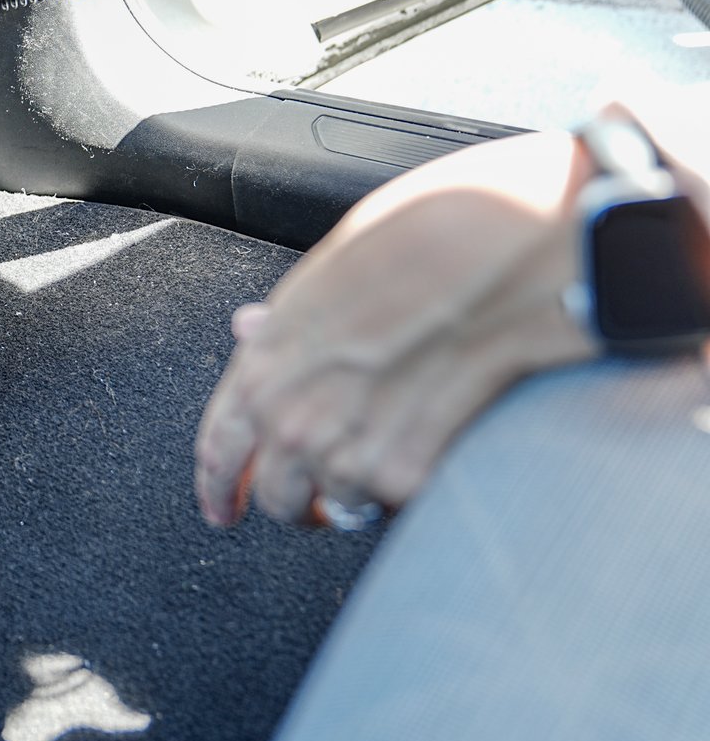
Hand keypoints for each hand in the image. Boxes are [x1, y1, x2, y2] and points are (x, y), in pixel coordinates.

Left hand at [194, 129, 601, 527]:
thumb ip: (291, 316)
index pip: (220, 443)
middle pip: (275, 492)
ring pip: (334, 509)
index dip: (218, 482)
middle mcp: (292, 413)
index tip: (222, 507)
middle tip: (318, 497)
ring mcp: (346, 449)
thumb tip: (249, 329)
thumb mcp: (337, 264)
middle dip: (294, 499)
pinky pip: (395, 506)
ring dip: (354, 498)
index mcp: (267, 356)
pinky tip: (431, 454)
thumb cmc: (436, 231)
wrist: (521, 241)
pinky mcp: (410, 475)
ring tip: (388, 464)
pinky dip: (409, 491)